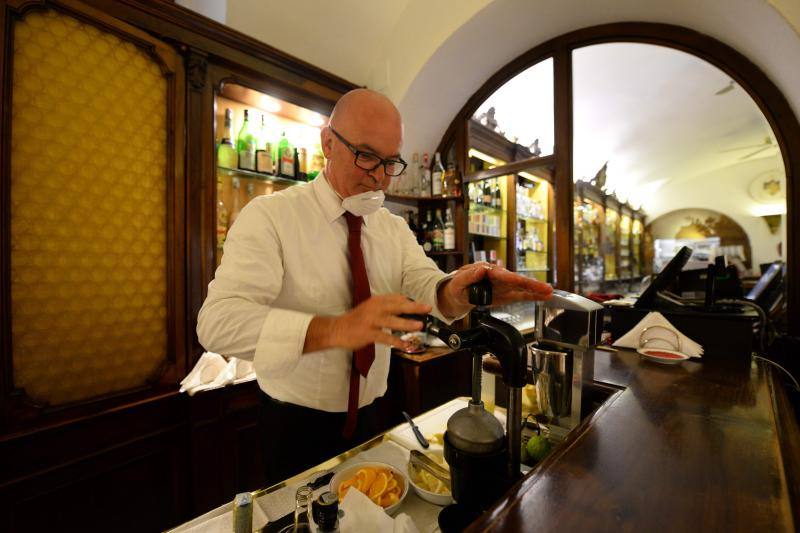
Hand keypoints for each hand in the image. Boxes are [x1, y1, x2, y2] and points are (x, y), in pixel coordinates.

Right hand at [326, 294, 431, 351]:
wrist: (337, 329)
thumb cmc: (356, 320)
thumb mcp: (370, 308)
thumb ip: (385, 307)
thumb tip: (404, 308)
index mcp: (376, 301)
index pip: (396, 298)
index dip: (410, 301)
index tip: (421, 305)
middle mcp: (375, 308)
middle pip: (397, 306)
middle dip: (414, 307)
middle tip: (427, 308)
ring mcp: (371, 321)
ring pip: (392, 321)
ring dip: (407, 324)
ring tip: (419, 326)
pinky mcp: (368, 334)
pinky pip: (385, 338)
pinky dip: (396, 342)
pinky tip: (405, 345)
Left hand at [438, 262, 552, 317]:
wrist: (457, 294)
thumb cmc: (457, 285)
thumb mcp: (458, 281)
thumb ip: (468, 276)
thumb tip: (481, 269)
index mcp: (487, 271)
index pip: (501, 274)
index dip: (511, 278)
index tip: (519, 280)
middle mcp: (499, 277)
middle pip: (517, 279)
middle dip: (531, 283)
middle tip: (545, 287)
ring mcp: (504, 286)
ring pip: (522, 287)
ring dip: (536, 290)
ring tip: (549, 292)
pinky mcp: (506, 295)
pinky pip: (521, 295)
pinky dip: (532, 296)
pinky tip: (544, 297)